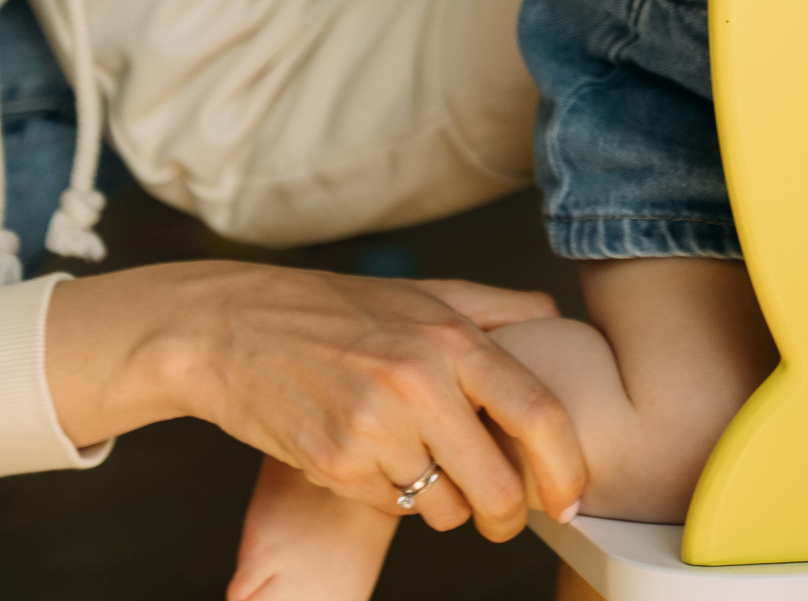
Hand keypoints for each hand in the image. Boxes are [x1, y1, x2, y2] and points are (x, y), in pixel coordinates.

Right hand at [48, 262, 585, 541]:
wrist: (236, 327)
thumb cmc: (338, 309)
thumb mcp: (424, 292)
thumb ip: (496, 309)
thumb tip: (555, 323)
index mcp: (452, 337)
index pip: (539, 412)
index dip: (567, 467)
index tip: (571, 499)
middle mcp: (421, 381)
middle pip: (499, 486)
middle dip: (508, 515)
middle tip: (503, 515)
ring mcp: (376, 426)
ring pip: (446, 507)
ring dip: (443, 500)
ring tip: (413, 455)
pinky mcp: (337, 464)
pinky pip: (392, 506)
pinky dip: (390, 494)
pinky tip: (368, 453)